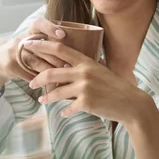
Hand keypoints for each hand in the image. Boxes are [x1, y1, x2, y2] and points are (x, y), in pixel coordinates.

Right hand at [0, 18, 68, 83]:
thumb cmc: (22, 53)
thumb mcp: (30, 44)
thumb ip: (45, 43)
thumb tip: (71, 48)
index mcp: (27, 32)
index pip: (38, 24)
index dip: (50, 27)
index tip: (62, 34)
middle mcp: (20, 40)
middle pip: (42, 48)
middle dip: (57, 58)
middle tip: (69, 66)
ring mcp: (13, 53)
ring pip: (36, 62)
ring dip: (50, 71)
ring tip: (62, 78)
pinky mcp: (10, 66)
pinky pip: (29, 74)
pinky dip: (40, 81)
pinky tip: (49, 86)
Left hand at [25, 40, 150, 122]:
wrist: (130, 103)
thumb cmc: (116, 86)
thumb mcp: (101, 70)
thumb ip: (85, 66)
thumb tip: (69, 63)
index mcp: (86, 61)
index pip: (60, 49)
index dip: (42, 45)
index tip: (28, 44)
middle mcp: (84, 72)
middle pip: (52, 72)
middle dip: (37, 78)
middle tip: (30, 82)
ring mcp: (84, 88)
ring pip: (57, 93)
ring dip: (47, 97)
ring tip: (42, 100)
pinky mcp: (86, 103)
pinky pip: (68, 108)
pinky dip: (65, 111)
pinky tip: (64, 113)